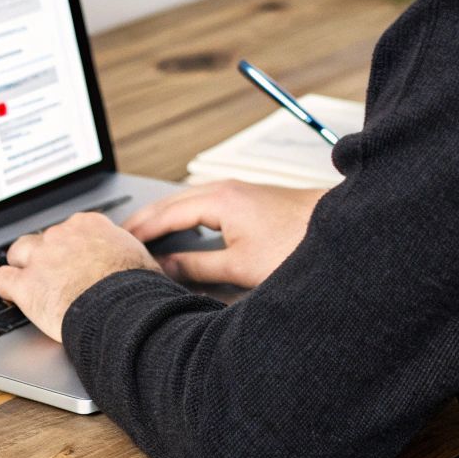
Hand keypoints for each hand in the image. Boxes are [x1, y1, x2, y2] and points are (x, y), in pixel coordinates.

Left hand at [0, 211, 161, 341]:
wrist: (123, 311)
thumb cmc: (138, 291)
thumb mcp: (141, 260)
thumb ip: (128, 254)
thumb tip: (140, 262)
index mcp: (89, 225)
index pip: (69, 228)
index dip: (69, 247)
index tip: (72, 260)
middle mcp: (62, 235)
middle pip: (42, 238)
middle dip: (44, 255)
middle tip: (52, 275)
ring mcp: (41, 258)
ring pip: (18, 253)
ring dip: (22, 266)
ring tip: (30, 283)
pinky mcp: (26, 285)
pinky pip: (2, 279)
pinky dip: (6, 288)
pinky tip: (12, 295)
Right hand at [120, 180, 325, 287]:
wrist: (340, 230)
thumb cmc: (297, 245)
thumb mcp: (240, 266)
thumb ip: (198, 267)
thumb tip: (167, 268)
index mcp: (217, 200)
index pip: (164, 214)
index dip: (139, 231)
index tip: (118, 243)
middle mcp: (224, 189)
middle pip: (170, 202)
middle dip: (144, 220)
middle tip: (119, 237)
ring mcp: (236, 191)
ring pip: (186, 201)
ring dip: (164, 217)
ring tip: (145, 235)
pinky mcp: (248, 198)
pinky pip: (202, 202)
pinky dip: (183, 215)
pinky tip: (184, 229)